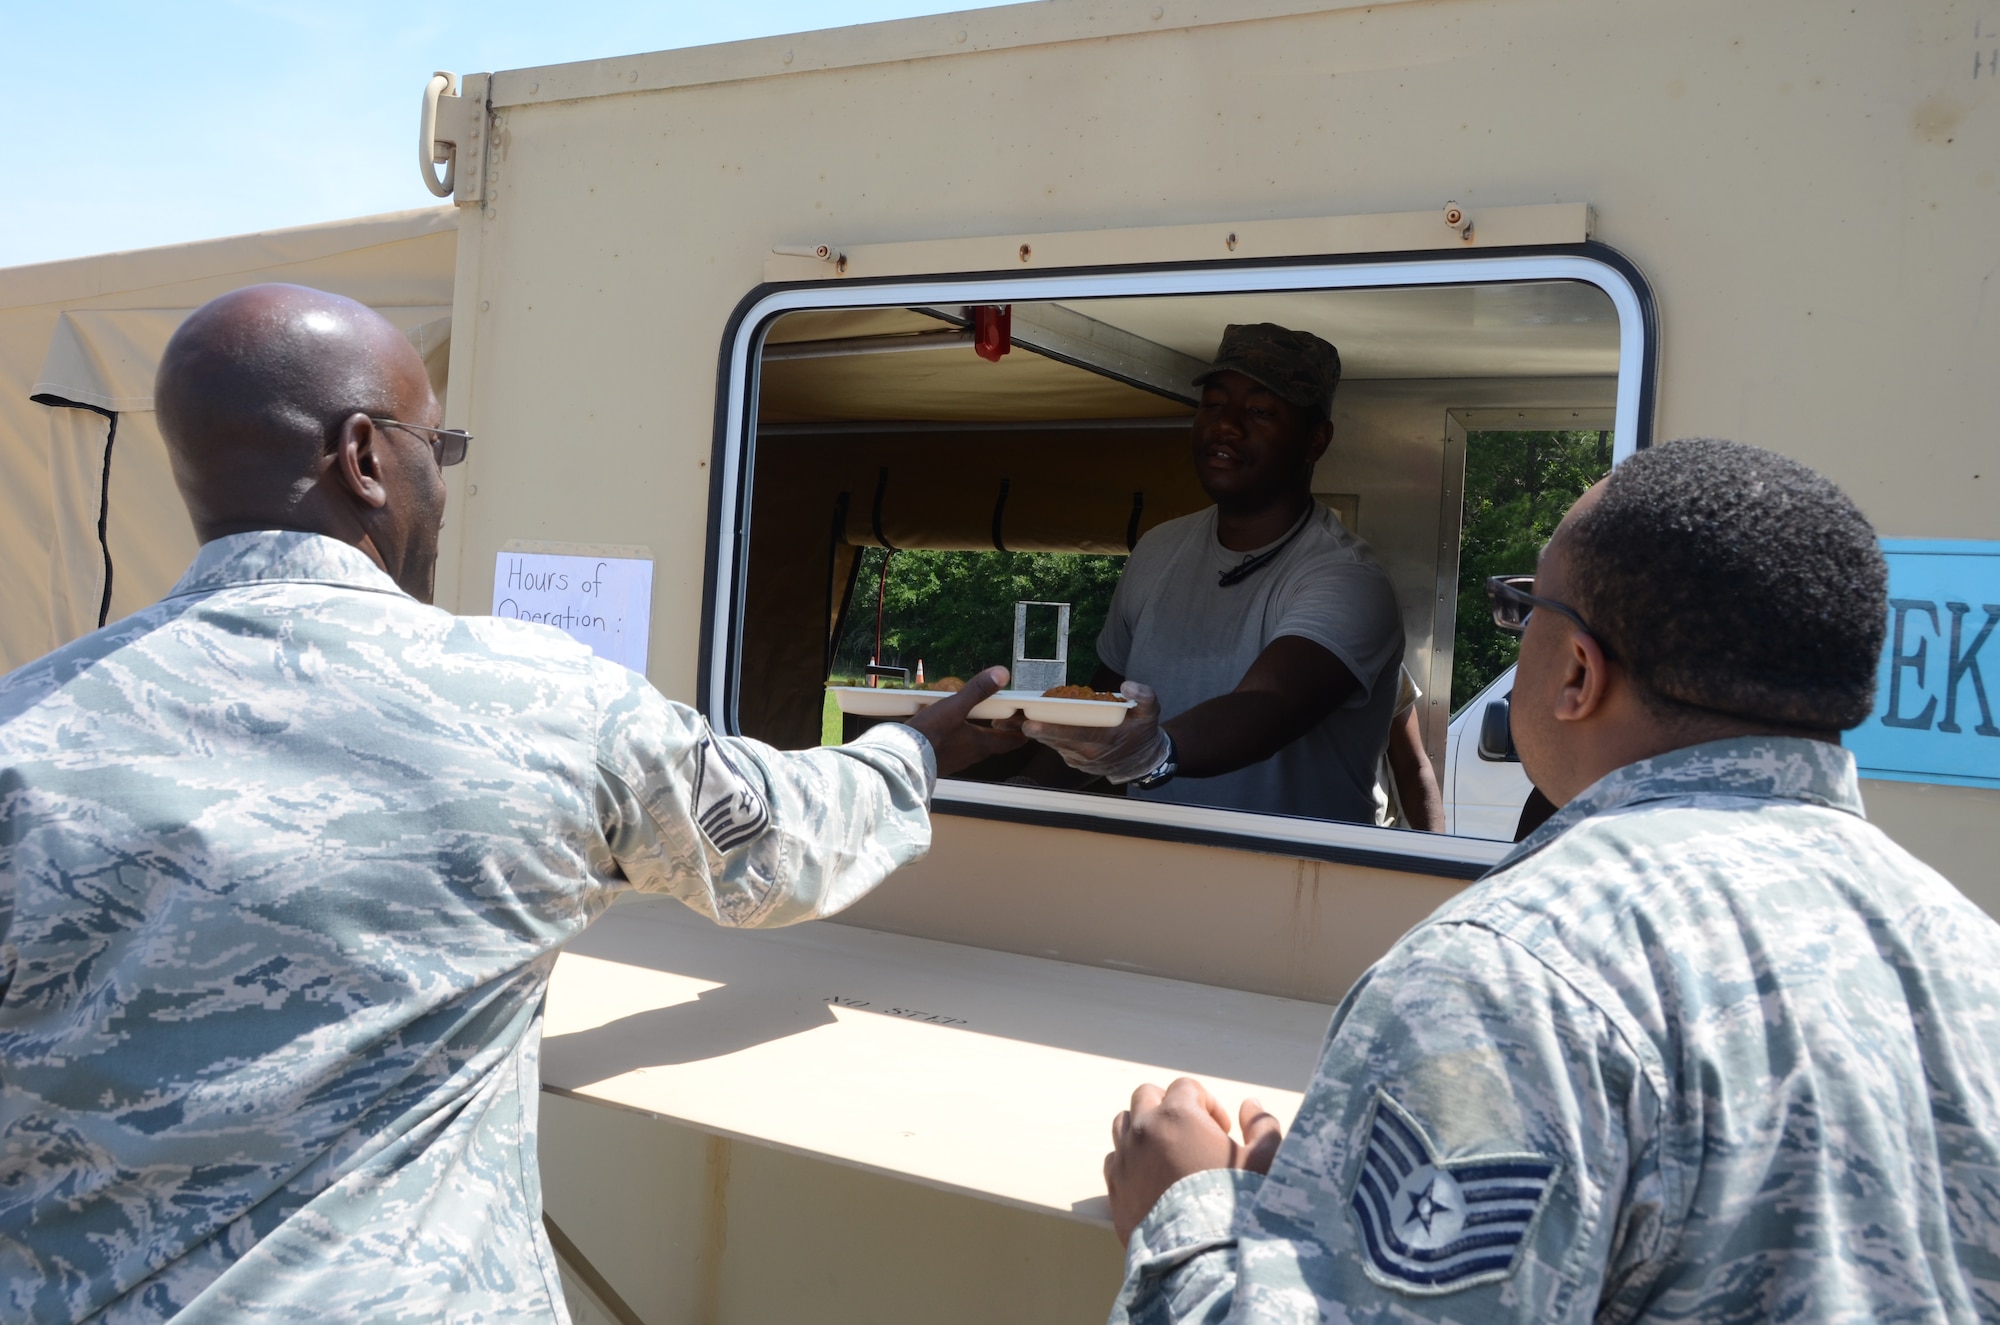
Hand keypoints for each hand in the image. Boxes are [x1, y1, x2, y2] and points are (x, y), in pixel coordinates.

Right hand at [901, 666, 1026, 775]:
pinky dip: (956, 740)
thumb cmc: (930, 734)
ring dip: (975, 736)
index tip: (1026, 730)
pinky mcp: (940, 763)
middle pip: (991, 745)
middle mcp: (971, 755)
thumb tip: (1001, 674)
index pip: (1009, 742)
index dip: (1020, 735)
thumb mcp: (954, 706)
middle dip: (997, 733)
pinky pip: (954, 750)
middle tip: (999, 720)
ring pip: (972, 747)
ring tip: (972, 721)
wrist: (903, 759)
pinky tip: (945, 731)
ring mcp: (956, 761)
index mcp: (980, 743)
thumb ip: (978, 690)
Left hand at [1019, 681, 1166, 783]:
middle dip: (1034, 729)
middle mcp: (1090, 752)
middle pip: (1057, 740)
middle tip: (1011, 718)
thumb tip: (1128, 687)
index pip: (1076, 734)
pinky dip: (1044, 735)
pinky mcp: (1074, 760)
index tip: (1031, 723)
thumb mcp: (1151, 712)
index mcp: (1107, 739)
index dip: (1052, 729)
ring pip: (1052, 744)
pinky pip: (1056, 747)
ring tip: (1012, 717)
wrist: (1141, 761)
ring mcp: (1080, 759)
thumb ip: (1144, 697)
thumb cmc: (1142, 732)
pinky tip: (1029, 723)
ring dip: (1034, 731)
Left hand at [1103, 1077, 1282, 1244]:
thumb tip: (1250, 1105)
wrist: (1202, 1258)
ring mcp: (1124, 1158)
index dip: (1207, 1104)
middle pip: (1146, 1096)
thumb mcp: (1265, 1163)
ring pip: (1124, 1123)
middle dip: (1169, 1108)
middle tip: (1191, 1136)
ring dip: (1144, 1129)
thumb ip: (1262, 1126)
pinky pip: (1114, 1158)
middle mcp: (1144, 1130)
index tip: (1221, 1131)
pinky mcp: (1114, 1187)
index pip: (1186, 1087)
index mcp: (1178, 1115)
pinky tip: (1152, 1179)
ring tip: (1169, 1154)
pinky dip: (1130, 1160)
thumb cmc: (1237, 1208)